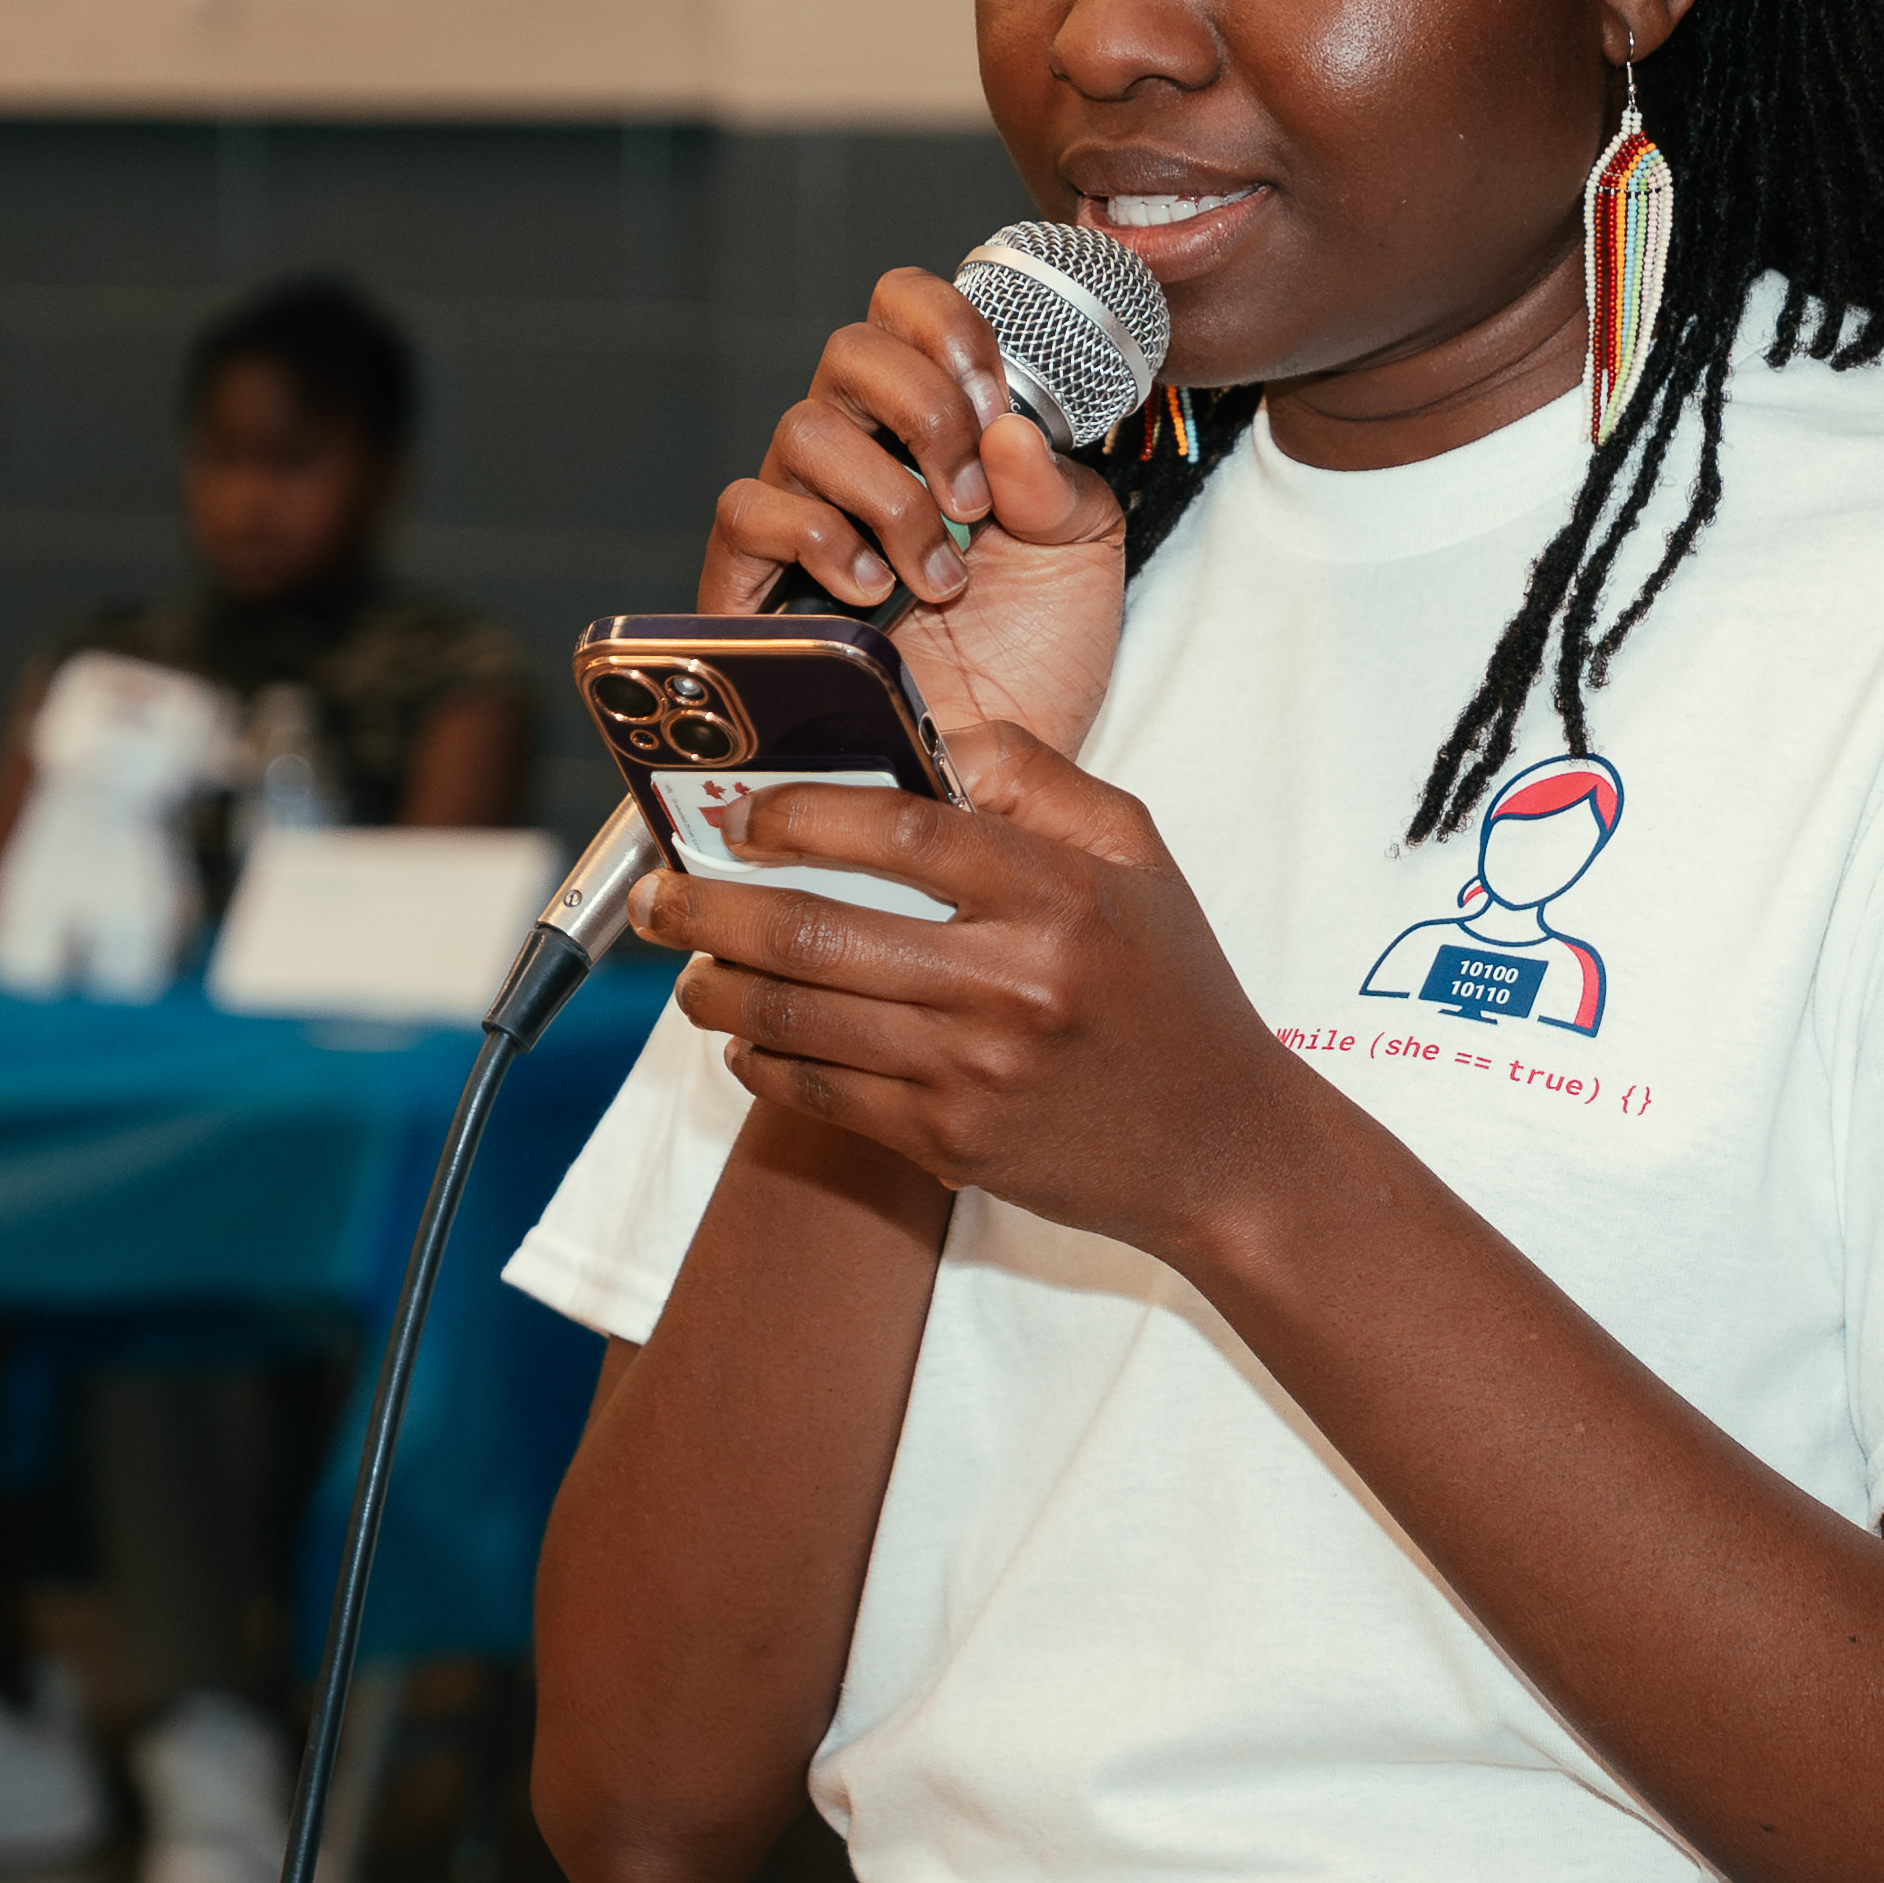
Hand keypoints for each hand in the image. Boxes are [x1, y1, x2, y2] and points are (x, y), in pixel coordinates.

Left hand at [636, 721, 1322, 1262]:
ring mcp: (973, 1075)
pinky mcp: (949, 1145)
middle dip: (713, 908)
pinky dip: (763, 1063)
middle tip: (663, 893)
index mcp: (1058, 897)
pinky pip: (821, 1097)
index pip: (902, 831)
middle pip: (819, 935)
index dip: (802, 813)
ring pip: (800, 1022)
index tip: (747, 812)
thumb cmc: (1172, 987)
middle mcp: (1011, 986)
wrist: (1220, 1148)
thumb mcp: (1136, 854)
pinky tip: (745, 1038)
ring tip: (689, 966)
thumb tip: (926, 734)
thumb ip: (1035, 778)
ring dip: (718, 989)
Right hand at [707, 268, 1130, 760]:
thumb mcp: (1082, 561)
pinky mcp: (752, 582)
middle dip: (924, 412)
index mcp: (933, 426)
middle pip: (849, 350)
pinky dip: (818, 539)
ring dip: (889, 499)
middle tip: (975, 502)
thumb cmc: (1034, 664)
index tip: (998, 404)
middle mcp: (860, 454)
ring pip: (803, 429)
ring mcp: (802, 513)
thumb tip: (1008, 429)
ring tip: (940, 578)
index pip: (905, 310)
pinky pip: (748, 510)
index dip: (947, 328)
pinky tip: (871, 591)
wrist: (991, 775)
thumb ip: (1058, 484)